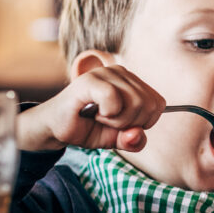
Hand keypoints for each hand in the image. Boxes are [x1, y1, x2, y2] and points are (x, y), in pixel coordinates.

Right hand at [16, 66, 164, 152]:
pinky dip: (107, 114)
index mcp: (132, 82)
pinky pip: (114, 98)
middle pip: (149, 105)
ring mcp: (105, 73)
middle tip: (108, 121)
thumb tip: (137, 134)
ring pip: (135, 102)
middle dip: (130, 123)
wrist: (54, 128)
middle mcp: (121, 72)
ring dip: (117, 120)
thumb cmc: (87, 128)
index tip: (123, 123)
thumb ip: (133, 139)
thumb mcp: (117, 139)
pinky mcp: (90, 80)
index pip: (159, 104)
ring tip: (100, 116)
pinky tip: (94, 112)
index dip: (144, 122)